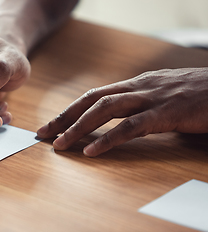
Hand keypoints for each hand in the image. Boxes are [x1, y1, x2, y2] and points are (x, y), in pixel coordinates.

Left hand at [37, 68, 207, 155]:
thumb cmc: (194, 92)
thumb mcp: (159, 92)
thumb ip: (137, 100)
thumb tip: (116, 113)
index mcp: (134, 85)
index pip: (93, 96)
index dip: (69, 110)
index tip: (51, 124)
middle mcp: (137, 88)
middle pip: (91, 100)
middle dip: (64, 117)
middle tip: (42, 133)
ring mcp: (150, 99)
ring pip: (104, 110)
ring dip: (78, 127)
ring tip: (59, 144)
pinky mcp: (165, 113)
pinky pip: (130, 127)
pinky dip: (108, 139)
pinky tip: (91, 151)